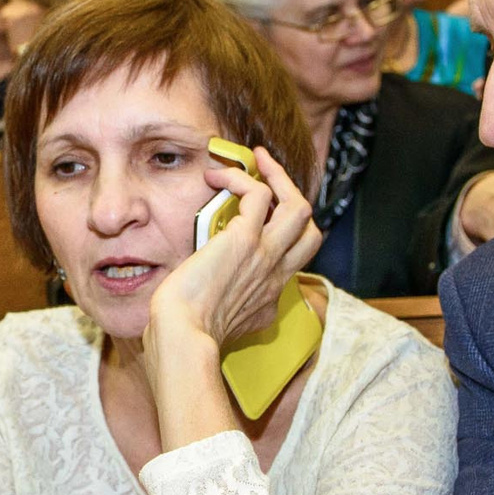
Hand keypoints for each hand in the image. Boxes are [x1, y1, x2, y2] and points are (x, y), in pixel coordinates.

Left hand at [144, 144, 323, 359]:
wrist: (183, 335)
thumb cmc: (186, 333)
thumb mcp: (220, 326)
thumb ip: (227, 307)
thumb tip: (216, 293)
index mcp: (269, 296)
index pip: (294, 259)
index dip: (283, 235)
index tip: (258, 221)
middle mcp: (275, 274)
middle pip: (311, 230)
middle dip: (294, 198)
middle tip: (270, 179)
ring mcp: (265, 255)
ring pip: (299, 206)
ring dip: (280, 176)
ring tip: (259, 159)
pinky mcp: (245, 239)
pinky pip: (257, 193)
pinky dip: (240, 177)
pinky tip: (216, 176)